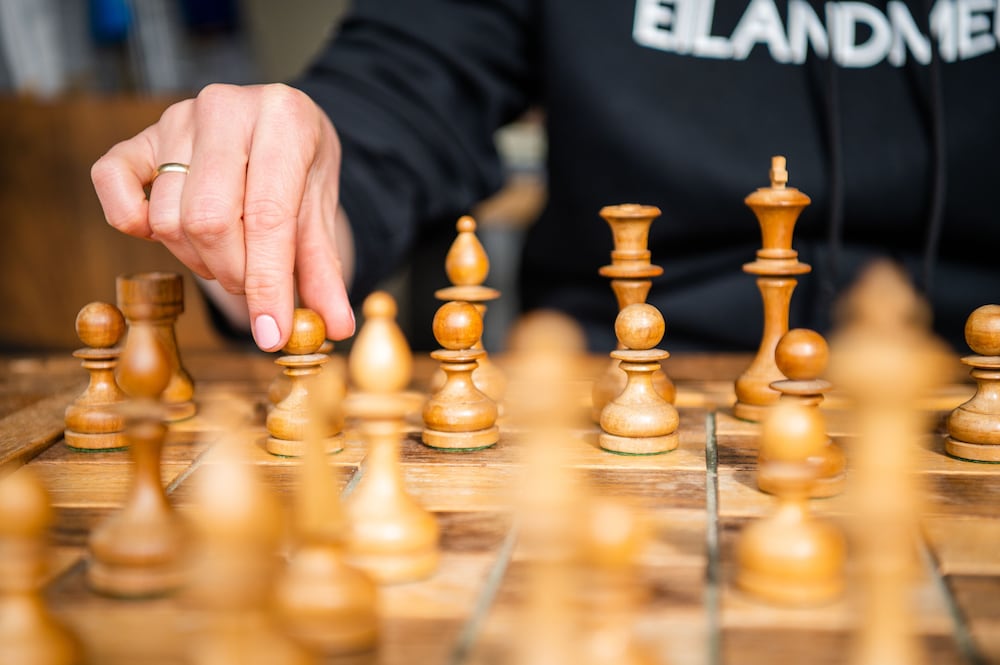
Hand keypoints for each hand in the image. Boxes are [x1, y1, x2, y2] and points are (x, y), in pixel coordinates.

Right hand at [91, 83, 354, 350]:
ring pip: (168, 218)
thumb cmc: (300, 170)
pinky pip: (111, 183)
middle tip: (253, 285)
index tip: (271, 335)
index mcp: (284, 119)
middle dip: (234, 274)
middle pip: (209, 222)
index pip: (268, 216)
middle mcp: (225, 108)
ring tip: (229, 254)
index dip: (268, 285)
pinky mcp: (139, 135)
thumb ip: (324, 271)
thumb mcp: (322, 213)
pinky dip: (133, 222)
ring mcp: (176, 118)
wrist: (279, 125)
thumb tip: (335, 328)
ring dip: (199, 259)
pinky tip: (169, 233)